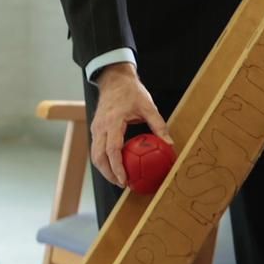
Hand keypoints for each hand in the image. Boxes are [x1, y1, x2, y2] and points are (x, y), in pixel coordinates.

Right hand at [91, 65, 172, 187]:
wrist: (114, 79)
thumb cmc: (132, 92)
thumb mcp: (148, 106)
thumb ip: (158, 125)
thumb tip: (169, 143)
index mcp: (113, 122)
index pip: (112, 150)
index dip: (117, 167)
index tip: (125, 180)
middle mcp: (100, 126)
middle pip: (99, 157)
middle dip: (108, 174)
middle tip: (122, 184)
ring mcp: (95, 127)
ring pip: (95, 154)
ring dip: (104, 169)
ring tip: (119, 178)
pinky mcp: (95, 128)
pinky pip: (96, 148)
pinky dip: (103, 159)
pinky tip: (116, 165)